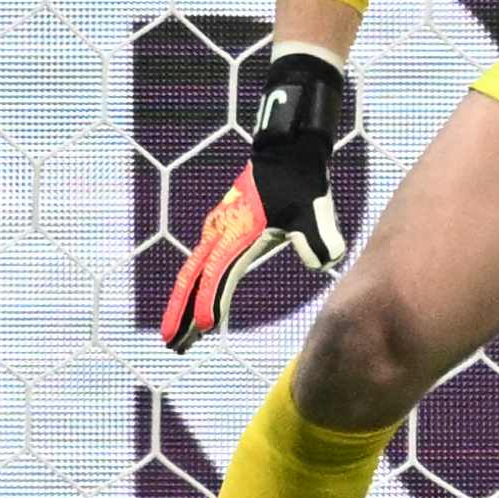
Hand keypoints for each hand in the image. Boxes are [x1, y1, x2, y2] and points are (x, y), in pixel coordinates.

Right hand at [161, 47, 354, 352]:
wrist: (287, 152)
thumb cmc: (299, 182)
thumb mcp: (313, 209)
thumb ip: (319, 238)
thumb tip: (325, 261)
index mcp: (238, 233)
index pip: (219, 275)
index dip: (210, 303)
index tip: (205, 330)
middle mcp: (220, 233)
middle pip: (192, 280)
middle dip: (181, 314)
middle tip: (173, 345)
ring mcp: (217, 229)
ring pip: (192, 273)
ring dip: (183, 304)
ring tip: (180, 335)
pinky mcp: (222, 228)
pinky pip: (200, 263)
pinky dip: (193, 286)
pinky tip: (195, 300)